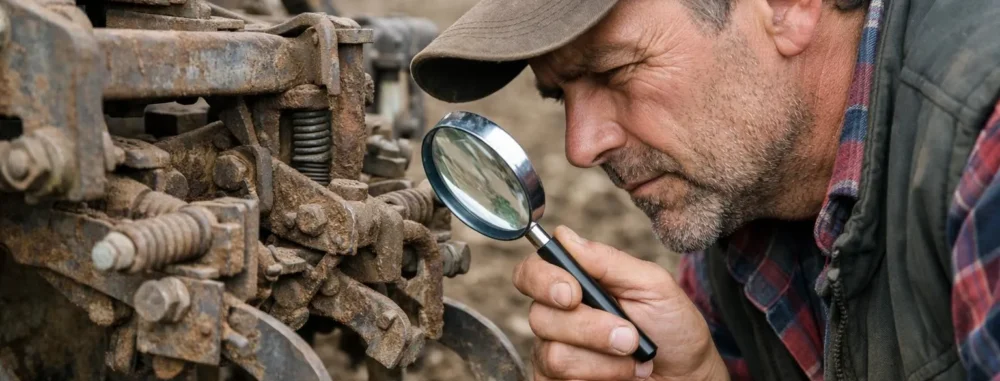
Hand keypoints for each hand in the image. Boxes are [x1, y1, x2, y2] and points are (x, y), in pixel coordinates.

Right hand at [512, 225, 728, 380]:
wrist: (687, 375)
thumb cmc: (672, 327)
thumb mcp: (653, 285)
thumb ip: (608, 261)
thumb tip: (564, 235)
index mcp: (575, 282)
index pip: (531, 272)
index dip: (543, 280)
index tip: (573, 294)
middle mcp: (557, 315)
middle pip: (540, 316)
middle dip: (591, 329)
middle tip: (631, 335)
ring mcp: (554, 351)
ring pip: (553, 354)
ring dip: (603, 361)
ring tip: (633, 358)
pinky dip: (598, 378)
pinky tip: (619, 375)